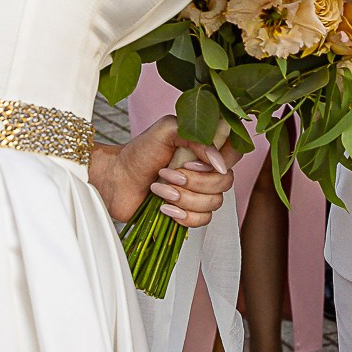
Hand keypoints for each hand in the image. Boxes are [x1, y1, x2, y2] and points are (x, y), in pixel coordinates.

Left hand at [91, 115, 233, 226]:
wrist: (116, 180)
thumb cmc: (139, 153)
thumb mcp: (166, 131)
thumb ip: (196, 137)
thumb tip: (219, 164)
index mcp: (205, 147)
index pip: (235, 153)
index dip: (219, 161)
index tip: (192, 162)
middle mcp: (207, 170)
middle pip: (226, 182)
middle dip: (194, 182)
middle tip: (167, 174)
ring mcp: (200, 193)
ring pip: (214, 203)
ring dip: (183, 198)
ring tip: (160, 189)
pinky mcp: (190, 213)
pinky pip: (203, 220)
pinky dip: (183, 216)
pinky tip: (165, 208)